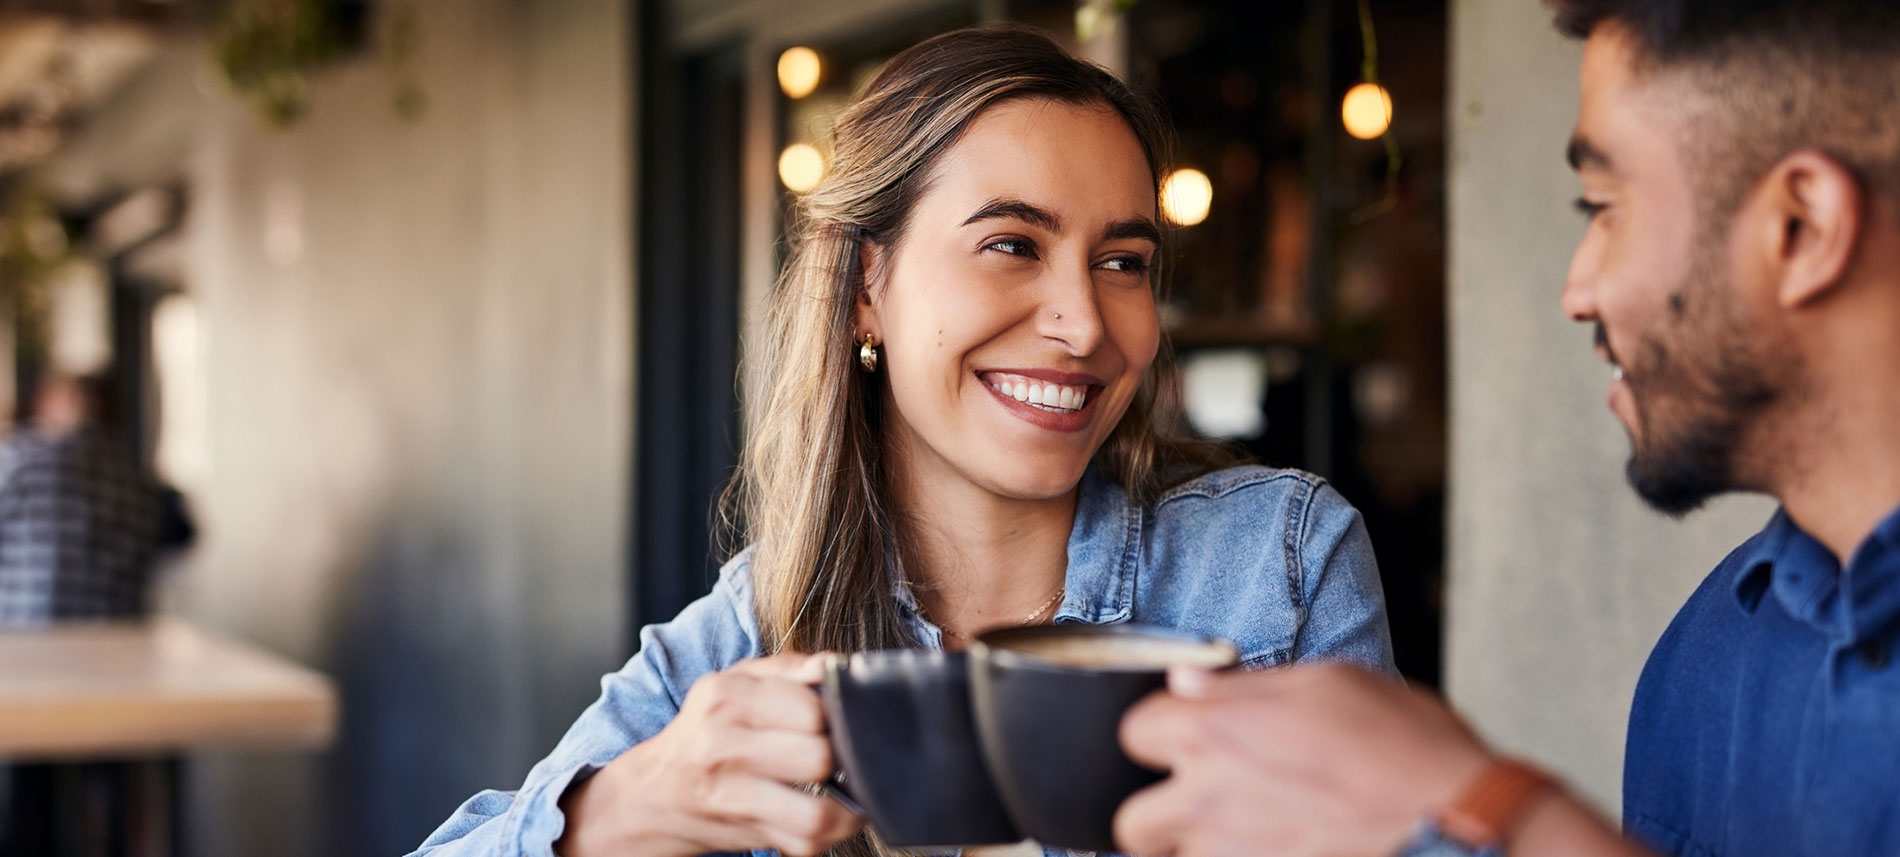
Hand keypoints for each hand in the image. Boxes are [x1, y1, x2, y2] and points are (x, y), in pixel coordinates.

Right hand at [556, 653, 863, 856]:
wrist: (653, 793)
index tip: (837, 718)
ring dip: (846, 805)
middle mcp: (723, 744)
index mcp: (726, 696)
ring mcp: (731, 795)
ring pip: (816, 812)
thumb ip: (787, 668)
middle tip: (844, 752)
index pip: (811, 707)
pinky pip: (805, 842)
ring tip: (848, 788)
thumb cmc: (705, 731)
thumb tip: (834, 664)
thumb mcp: (734, 684)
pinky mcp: (744, 832)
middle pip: (819, 757)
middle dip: (843, 756)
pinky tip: (830, 811)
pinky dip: (830, 831)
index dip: (836, 714)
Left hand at [1114, 663, 1492, 856]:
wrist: (1464, 821)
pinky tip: (1275, 848)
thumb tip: (1186, 681)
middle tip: (1197, 802)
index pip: (1133, 732)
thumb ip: (1245, 685)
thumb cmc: (1409, 746)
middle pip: (1130, 820)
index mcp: (1218, 731)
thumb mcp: (1331, 682)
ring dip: (1199, 849)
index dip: (1157, 732)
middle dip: (1154, 813)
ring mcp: (1233, 854)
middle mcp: (1211, 798)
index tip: (1183, 736)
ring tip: (1248, 832)